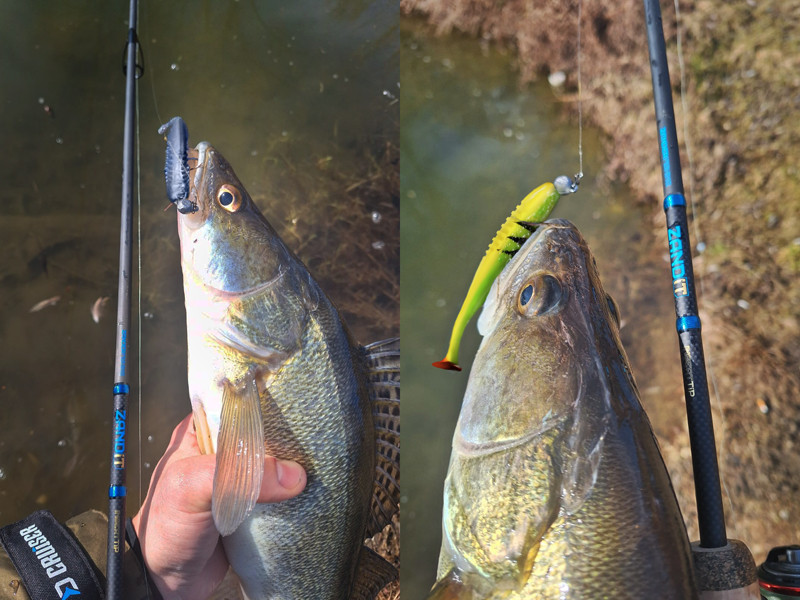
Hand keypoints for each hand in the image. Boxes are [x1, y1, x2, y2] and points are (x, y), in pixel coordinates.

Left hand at [132, 414, 305, 598]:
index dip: (267, 400)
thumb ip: (239, 474)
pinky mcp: (252, 505)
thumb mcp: (193, 488)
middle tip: (315, 435)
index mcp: (201, 431)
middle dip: (288, 435)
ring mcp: (238, 478)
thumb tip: (292, 475)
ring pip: (275, 462)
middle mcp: (221, 451)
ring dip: (294, 466)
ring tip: (319, 460)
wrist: (164, 582)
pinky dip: (293, 493)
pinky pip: (279, 492)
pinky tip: (308, 489)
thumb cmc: (164, 527)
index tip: (297, 402)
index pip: (239, 403)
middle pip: (264, 431)